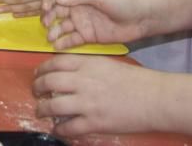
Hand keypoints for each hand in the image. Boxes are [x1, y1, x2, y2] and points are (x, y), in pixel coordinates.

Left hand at [33, 54, 157, 137]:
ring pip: (53, 106)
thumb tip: (67, 72)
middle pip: (49, 82)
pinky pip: (68, 127)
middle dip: (38, 88)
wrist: (154, 98)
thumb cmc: (135, 80)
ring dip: (43, 109)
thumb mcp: (107, 64)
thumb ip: (86, 67)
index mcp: (87, 64)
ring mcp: (87, 103)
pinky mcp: (94, 122)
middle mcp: (83, 82)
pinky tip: (58, 128)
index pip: (55, 63)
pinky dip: (59, 129)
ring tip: (41, 111)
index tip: (38, 74)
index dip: (42, 69)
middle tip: (36, 92)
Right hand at [41, 0, 149, 49]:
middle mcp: (78, 7)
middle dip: (48, 17)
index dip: (48, 0)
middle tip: (45, 24)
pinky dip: (64, 43)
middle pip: (57, 11)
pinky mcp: (89, 36)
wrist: (143, 16)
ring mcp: (83, 22)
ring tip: (50, 37)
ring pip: (62, 27)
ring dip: (54, 31)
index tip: (45, 8)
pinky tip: (57, 46)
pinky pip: (73, 40)